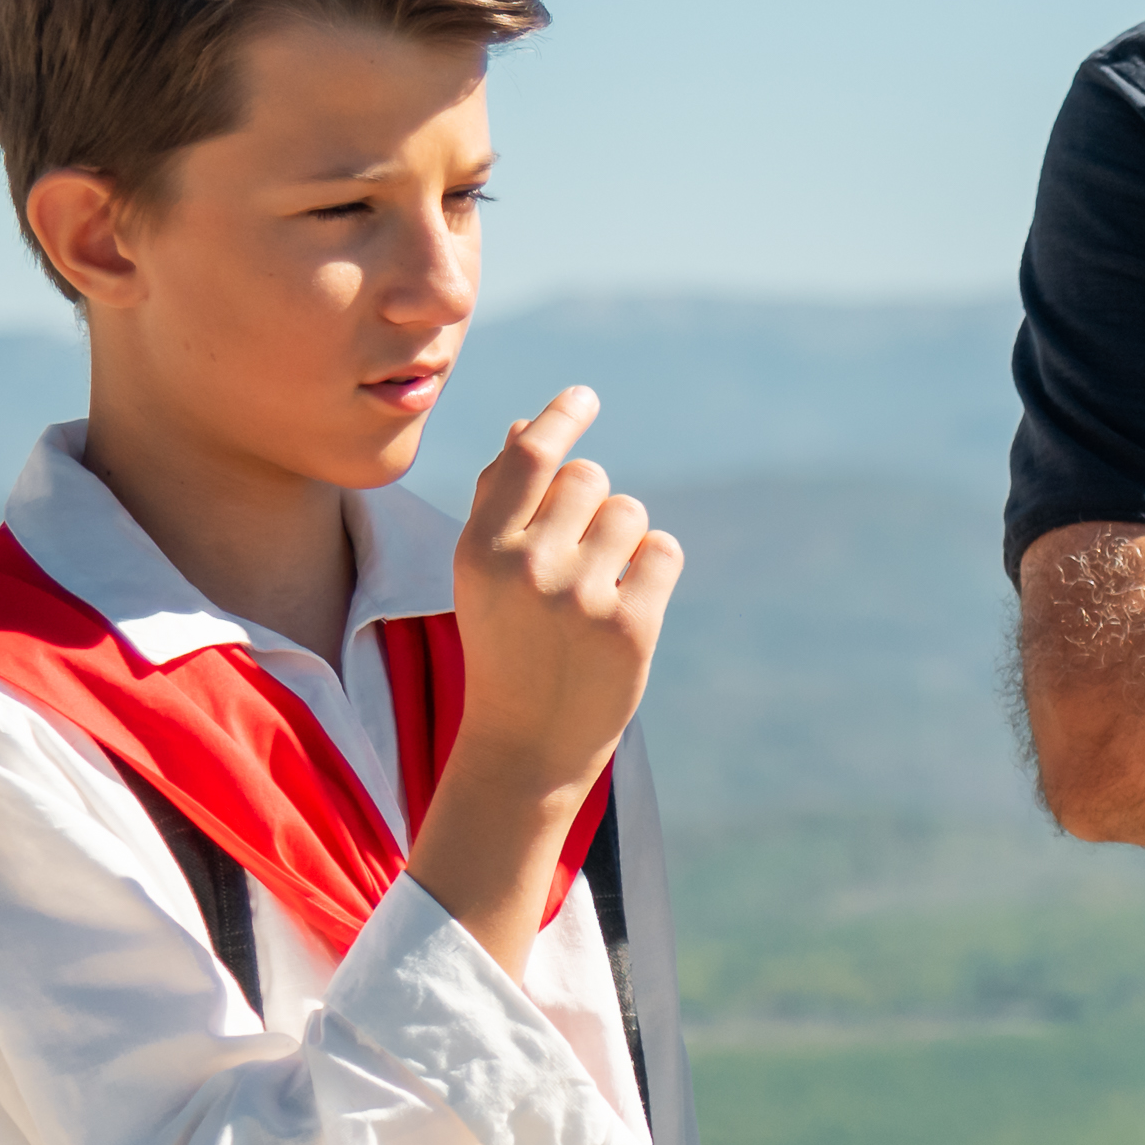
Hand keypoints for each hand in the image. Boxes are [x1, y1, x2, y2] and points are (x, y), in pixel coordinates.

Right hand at [408, 388, 683, 966]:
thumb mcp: (484, 574)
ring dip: (625, 539)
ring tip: (599, 588)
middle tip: (580, 556)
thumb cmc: (505, 647)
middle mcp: (527, 566)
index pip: (529, 457)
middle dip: (595, 504)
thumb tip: (529, 425)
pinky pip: (663, 551)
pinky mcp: (630, 626)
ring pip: (631, 513)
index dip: (561, 420)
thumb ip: (500, 499)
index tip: (586, 398)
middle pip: (591, 479)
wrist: (525, 745)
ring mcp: (580, 597)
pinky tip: (628, 605)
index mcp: (480, 548)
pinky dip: (653, 569)